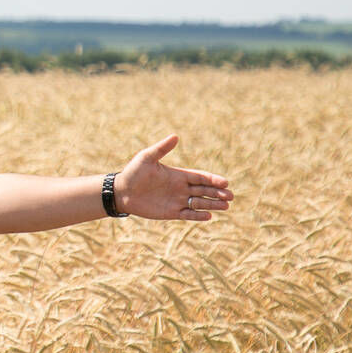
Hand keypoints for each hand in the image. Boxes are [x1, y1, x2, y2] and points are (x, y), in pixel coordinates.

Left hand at [115, 135, 233, 220]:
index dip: (213, 180)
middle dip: (218, 193)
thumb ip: (162, 149)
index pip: (201, 177)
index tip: (224, 182)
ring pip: (199, 203)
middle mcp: (181, 188)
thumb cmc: (133, 172)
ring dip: (212, 204)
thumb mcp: (147, 158)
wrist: (121, 191)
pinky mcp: (171, 212)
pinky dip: (198, 216)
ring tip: (226, 206)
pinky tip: (208, 216)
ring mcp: (177, 201)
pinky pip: (188, 214)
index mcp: (178, 175)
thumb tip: (175, 136)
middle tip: (230, 196)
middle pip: (204, 191)